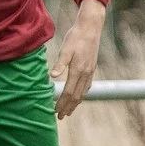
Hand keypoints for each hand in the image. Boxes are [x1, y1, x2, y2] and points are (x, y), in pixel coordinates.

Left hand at [50, 0, 105, 118]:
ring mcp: (90, 71)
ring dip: (76, 103)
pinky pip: (87, 85)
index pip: (69, 92)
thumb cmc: (75, 37)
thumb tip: (53, 77)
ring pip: (83, 92)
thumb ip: (60, 64)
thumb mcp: (65, 49)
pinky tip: (79, 96)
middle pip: (76, 96)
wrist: (90, 28)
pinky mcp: (92, 68)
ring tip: (69, 111)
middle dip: (69, 107)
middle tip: (61, 117)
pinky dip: (82, 94)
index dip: (62, 103)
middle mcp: (85, 73)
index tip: (56, 111)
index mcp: (78, 70)